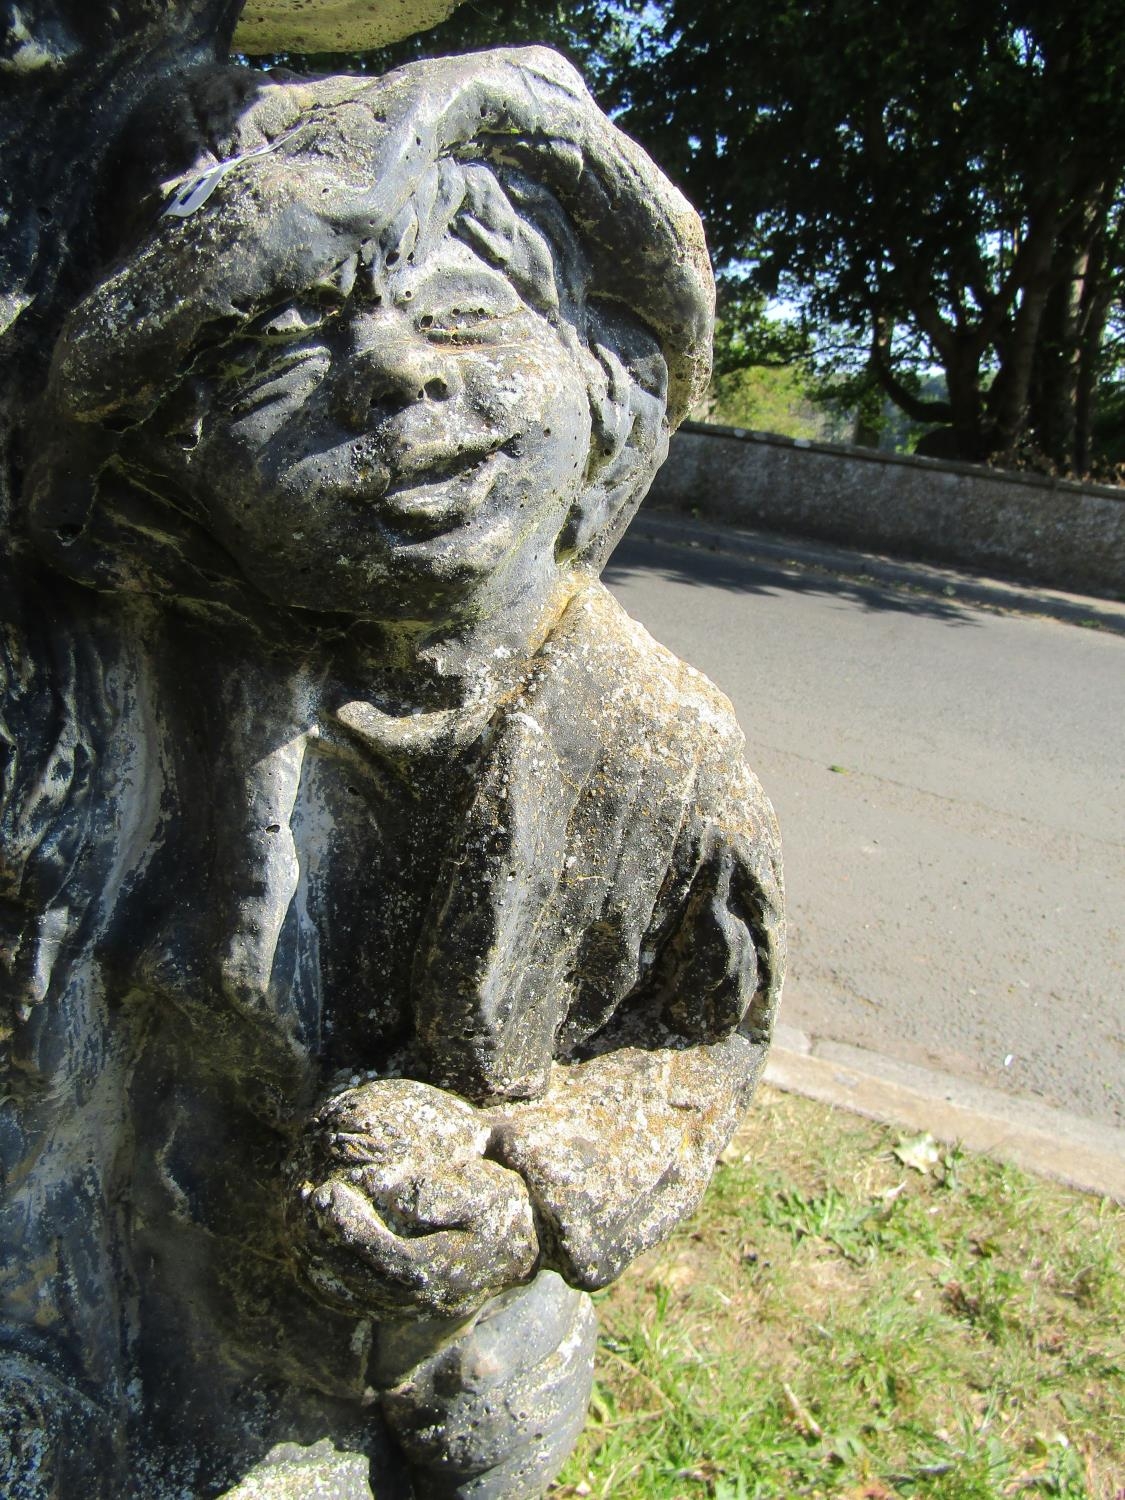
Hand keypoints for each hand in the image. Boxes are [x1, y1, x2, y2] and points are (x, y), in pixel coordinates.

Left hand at [285, 1078, 537, 1320]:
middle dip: (329, 1242)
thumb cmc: (500, 1204)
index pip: (387, 1258)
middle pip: (364, 1281)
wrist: (522, 1236)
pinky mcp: (405, 1304)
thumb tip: (389, 1193)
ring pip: (356, 1294)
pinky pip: (358, 1297)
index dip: (353, 1230)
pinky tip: (314, 1241)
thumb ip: (435, 1194)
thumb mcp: (480, 1191)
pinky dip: (331, 1273)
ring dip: (323, 1257)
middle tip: (307, 1198)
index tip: (328, 1191)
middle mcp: (427, 1299)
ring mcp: (415, 1307)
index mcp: (445, 1271)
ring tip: (303, 1215)